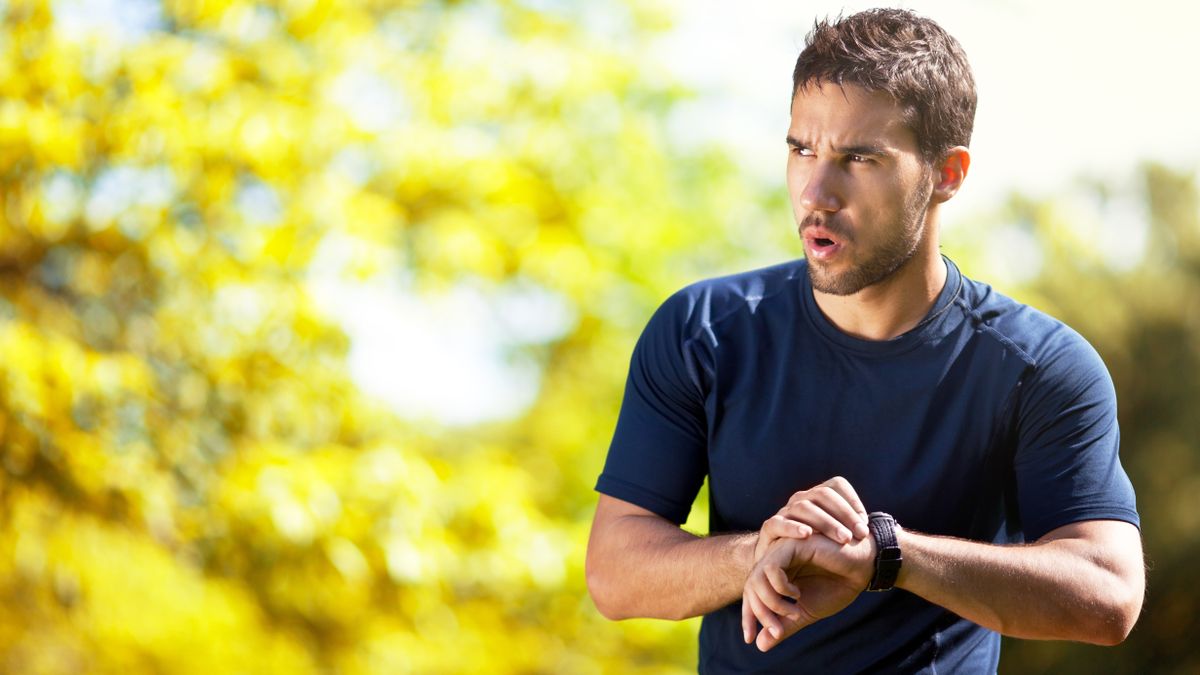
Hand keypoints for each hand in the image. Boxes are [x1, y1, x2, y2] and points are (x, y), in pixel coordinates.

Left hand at [741, 533, 874, 651]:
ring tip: (792, 613)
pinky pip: (772, 567)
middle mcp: (775, 560)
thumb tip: (760, 645)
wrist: (862, 570)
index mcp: (776, 573)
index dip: (748, 616)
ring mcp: (781, 550)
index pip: (751, 594)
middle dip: (760, 613)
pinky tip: (797, 594)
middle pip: (751, 587)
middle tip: (777, 631)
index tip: (750, 639)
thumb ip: (784, 624)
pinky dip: (780, 586)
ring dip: (771, 603)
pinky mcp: (792, 544)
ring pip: (757, 577)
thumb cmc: (836, 586)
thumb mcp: (806, 611)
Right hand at [755, 476, 869, 562]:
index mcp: (817, 498)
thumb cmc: (814, 552)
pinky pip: (778, 523)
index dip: (852, 501)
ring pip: (804, 507)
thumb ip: (852, 529)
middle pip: (822, 495)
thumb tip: (882, 530)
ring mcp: (784, 512)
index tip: (865, 524)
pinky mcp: (770, 529)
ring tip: (843, 538)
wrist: (780, 568)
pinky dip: (792, 527)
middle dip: (844, 514)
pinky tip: (807, 535)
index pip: (836, 486)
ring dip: (826, 522)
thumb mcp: (834, 539)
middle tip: (860, 535)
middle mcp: (800, 500)